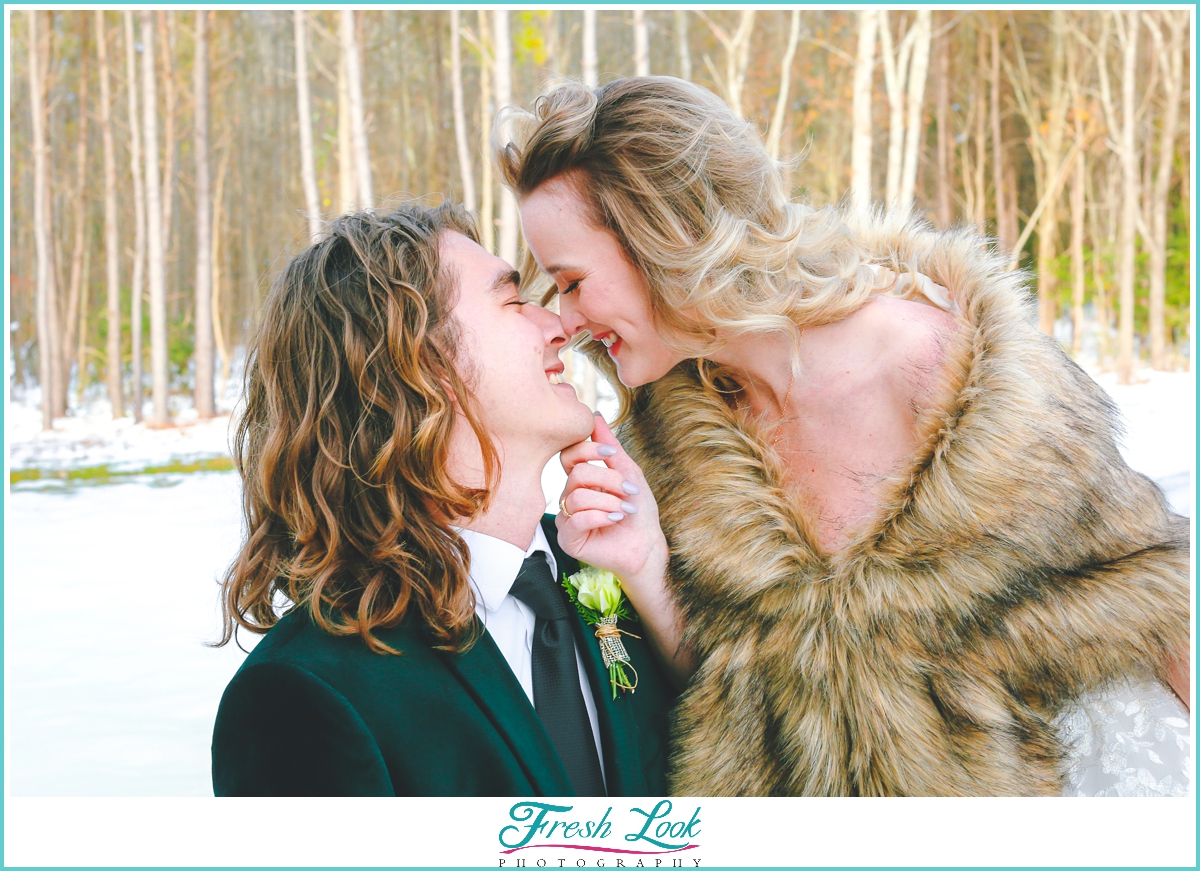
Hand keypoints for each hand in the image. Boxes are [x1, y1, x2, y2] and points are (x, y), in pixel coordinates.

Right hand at [556, 414, 666, 589]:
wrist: (647, 545)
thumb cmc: (639, 511)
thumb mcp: (628, 473)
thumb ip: (610, 447)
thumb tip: (595, 415)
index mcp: (580, 480)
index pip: (569, 455)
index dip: (588, 449)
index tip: (612, 454)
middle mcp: (569, 497)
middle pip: (577, 474)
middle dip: (609, 480)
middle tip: (630, 492)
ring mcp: (566, 518)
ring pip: (577, 496)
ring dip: (609, 502)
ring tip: (625, 511)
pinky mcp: (568, 539)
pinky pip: (575, 520)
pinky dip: (599, 517)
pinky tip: (614, 521)